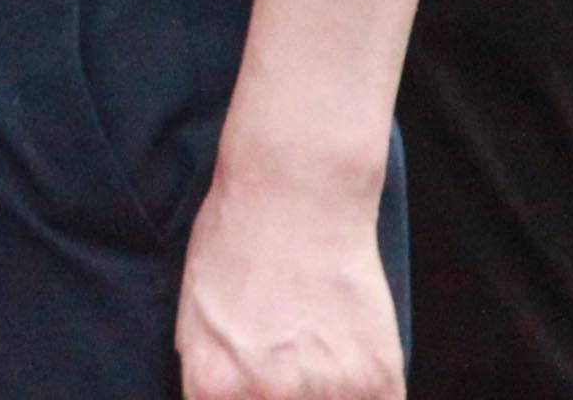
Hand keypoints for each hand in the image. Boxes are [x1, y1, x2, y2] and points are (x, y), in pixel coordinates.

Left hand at [177, 151, 399, 399]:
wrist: (296, 192)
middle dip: (282, 398)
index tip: (256, 389)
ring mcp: (329, 390)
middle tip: (290, 370)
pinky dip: (363, 395)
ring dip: (327, 396)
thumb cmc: (236, 242)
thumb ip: (213, 379)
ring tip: (319, 362)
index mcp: (215, 385)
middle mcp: (270, 395)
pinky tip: (350, 368)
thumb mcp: (193, 317)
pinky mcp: (379, 378)